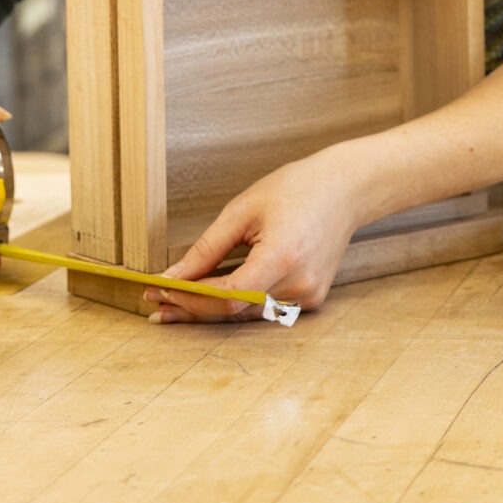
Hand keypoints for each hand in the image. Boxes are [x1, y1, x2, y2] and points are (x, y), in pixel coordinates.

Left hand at [145, 153, 368, 323]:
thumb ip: (207, 249)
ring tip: (176, 299)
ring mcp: (309, 295)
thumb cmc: (298, 189)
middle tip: (156, 304)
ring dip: (210, 307)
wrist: (346, 189)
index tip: (158, 291)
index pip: (226, 295)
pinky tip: (213, 292)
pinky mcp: (311, 298)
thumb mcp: (243, 210)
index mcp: (283, 257)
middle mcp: (300, 283)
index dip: (188, 297)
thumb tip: (173, 276)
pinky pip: (263, 307)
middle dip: (191, 307)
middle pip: (233, 312)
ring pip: (245, 314)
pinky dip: (236, 302)